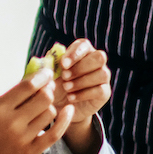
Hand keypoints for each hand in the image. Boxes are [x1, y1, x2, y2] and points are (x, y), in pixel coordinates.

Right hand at [0, 67, 74, 153]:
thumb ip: (10, 94)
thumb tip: (34, 79)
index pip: (28, 86)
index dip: (41, 76)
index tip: (47, 72)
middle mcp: (12, 123)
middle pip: (43, 98)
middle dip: (47, 89)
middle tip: (46, 88)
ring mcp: (23, 139)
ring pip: (50, 113)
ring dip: (49, 106)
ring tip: (41, 106)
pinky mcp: (31, 152)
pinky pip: (55, 133)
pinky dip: (65, 120)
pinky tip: (69, 109)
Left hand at [55, 38, 110, 153]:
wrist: (60, 108)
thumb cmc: (54, 86)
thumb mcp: (48, 76)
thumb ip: (47, 66)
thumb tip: (48, 57)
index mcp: (82, 52)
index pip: (84, 45)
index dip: (75, 53)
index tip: (63, 64)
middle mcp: (96, 62)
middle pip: (99, 57)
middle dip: (81, 67)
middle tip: (65, 77)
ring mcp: (102, 77)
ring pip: (102, 73)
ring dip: (82, 81)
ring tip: (67, 88)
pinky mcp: (104, 92)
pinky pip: (100, 90)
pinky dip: (84, 94)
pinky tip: (71, 98)